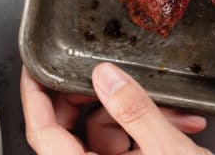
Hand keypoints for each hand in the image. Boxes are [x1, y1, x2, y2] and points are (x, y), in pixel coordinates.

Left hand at [22, 63, 211, 154]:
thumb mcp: (167, 151)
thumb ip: (136, 112)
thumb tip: (107, 77)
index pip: (42, 132)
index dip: (35, 96)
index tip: (35, 68)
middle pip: (74, 129)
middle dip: (103, 99)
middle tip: (119, 78)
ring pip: (105, 134)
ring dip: (140, 117)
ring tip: (176, 116)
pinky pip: (126, 147)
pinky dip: (149, 132)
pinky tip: (179, 128)